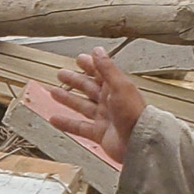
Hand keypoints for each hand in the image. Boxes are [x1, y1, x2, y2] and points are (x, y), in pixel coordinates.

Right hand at [28, 50, 146, 162]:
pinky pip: (78, 127)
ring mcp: (104, 118)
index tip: (79, 59)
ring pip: (82, 106)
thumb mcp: (120, 86)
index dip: (90, 65)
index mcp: (116, 89)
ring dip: (68, 99)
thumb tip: (98, 51)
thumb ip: (107, 69)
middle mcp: (110, 102)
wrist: (139, 141)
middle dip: (75, 80)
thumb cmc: (134, 114)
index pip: (100, 73)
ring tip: (54, 92)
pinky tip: (55, 119)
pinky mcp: (99, 133)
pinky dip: (66, 123)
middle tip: (61, 74)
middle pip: (88, 88)